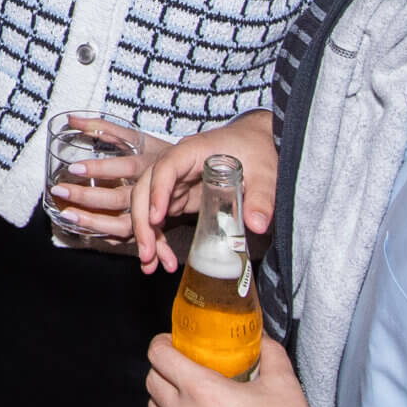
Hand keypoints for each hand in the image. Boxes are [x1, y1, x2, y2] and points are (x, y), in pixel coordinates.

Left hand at [48, 125, 170, 237]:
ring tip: (68, 215)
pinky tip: (85, 230)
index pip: (124, 167)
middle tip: (60, 192)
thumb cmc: (161, 154)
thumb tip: (71, 119)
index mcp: (150, 164)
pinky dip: (110, 236)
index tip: (74, 168)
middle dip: (87, 197)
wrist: (200, 176)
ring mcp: (152, 210)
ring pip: (125, 223)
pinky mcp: (153, 226)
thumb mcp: (138, 138)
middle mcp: (150, 188)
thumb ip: (104, 127)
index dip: (100, 168)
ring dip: (95, 223)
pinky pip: (132, 235)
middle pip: (119, 198)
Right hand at [130, 112, 276, 272]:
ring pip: (147, 206)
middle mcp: (176, 167)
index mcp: (192, 152)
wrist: (254, 143)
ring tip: (150, 263)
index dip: (158, 191)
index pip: (166, 168)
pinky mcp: (178, 198)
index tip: (156, 217)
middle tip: (148, 252)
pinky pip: (160, 218)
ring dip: (145, 234)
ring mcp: (174, 183)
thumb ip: (260, 197)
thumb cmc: (255, 149)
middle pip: (145, 188)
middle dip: (142, 221)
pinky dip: (157, 238)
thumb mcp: (264, 171)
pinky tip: (161, 259)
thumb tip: (256, 225)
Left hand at [146, 336, 321, 406]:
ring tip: (178, 396)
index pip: (160, 357)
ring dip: (162, 402)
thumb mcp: (284, 382)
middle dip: (160, 369)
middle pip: (151, 384)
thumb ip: (268, 352)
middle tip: (178, 366)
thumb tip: (259, 339)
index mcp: (204, 392)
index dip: (162, 344)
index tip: (171, 342)